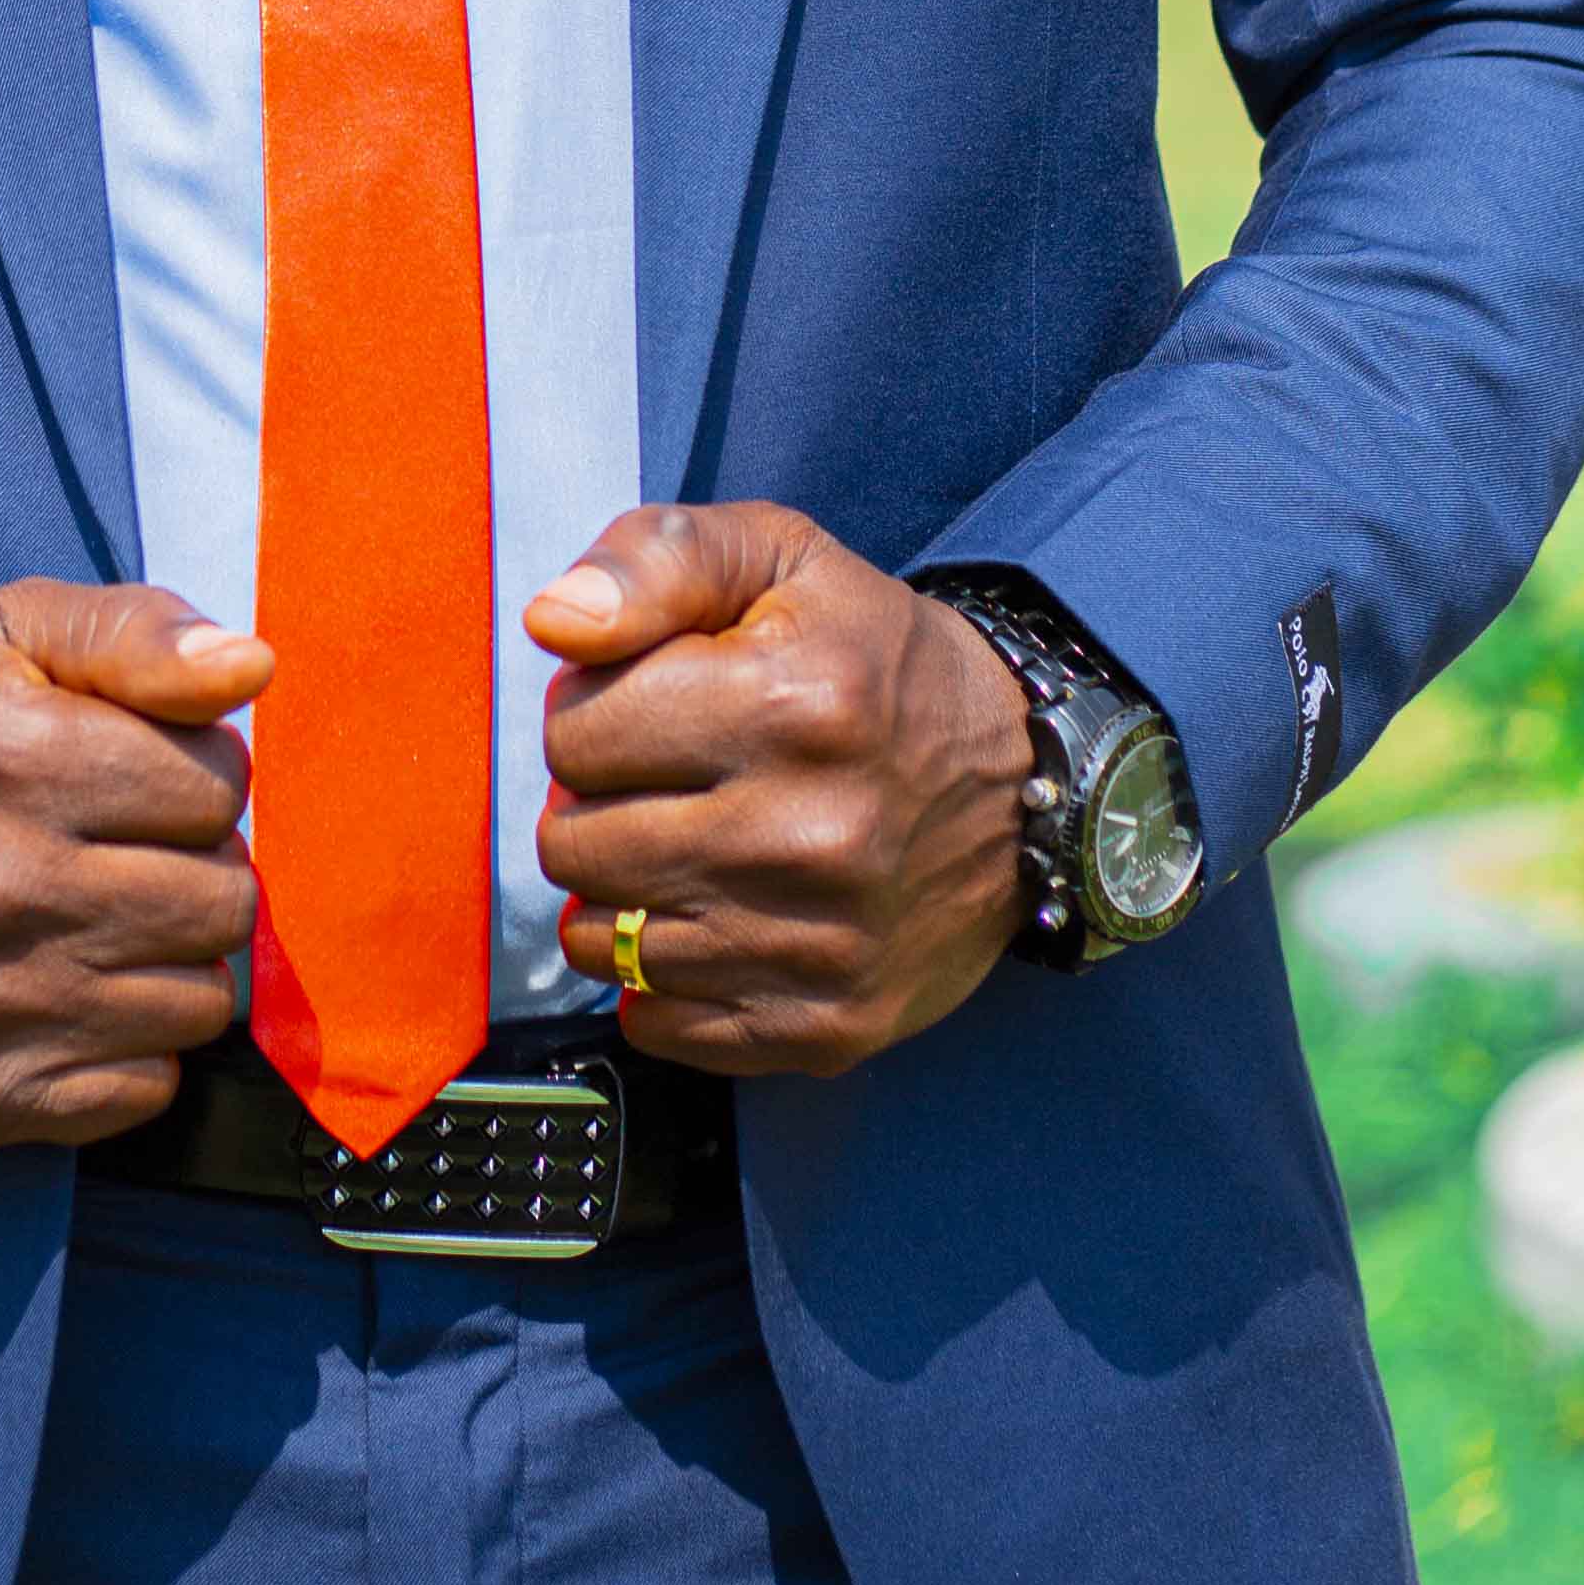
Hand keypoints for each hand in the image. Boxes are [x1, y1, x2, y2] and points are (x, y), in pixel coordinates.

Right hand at [0, 580, 269, 1153]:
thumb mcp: (8, 637)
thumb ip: (138, 632)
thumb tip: (251, 667)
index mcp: (0, 756)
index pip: (214, 785)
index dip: (193, 775)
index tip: (135, 779)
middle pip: (220, 899)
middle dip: (194, 868)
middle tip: (125, 856)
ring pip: (199, 1001)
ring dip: (169, 960)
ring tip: (98, 923)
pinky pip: (147, 1089)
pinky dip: (130, 1046)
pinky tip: (71, 996)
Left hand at [529, 505, 1029, 1079]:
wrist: (1030, 793)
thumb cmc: (879, 663)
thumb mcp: (783, 560)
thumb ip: (656, 557)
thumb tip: (554, 621)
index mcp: (791, 704)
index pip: (575, 733)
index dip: (593, 712)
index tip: (649, 710)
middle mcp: (807, 834)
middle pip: (574, 844)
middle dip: (595, 804)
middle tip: (661, 783)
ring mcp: (817, 945)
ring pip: (601, 941)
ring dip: (620, 892)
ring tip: (683, 847)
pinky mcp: (825, 1026)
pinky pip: (658, 1025)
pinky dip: (662, 979)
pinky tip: (711, 922)